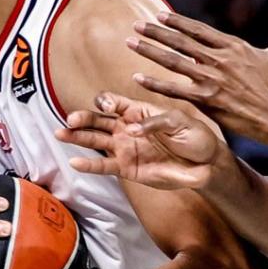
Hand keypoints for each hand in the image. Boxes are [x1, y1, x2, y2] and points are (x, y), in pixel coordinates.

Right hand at [56, 92, 227, 189]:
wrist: (205, 164)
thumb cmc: (195, 137)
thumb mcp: (179, 121)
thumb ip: (155, 122)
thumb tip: (131, 129)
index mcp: (138, 110)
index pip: (115, 102)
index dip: (107, 101)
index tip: (107, 105)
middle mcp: (127, 127)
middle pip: (99, 120)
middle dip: (83, 118)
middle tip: (70, 120)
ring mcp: (125, 147)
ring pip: (96, 141)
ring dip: (78, 138)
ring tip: (61, 134)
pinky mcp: (127, 167)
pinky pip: (105, 166)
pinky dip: (90, 165)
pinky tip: (76, 162)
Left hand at [127, 2, 267, 143]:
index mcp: (234, 46)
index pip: (199, 30)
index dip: (177, 22)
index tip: (159, 16)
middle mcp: (219, 59)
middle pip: (181, 42)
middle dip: (156, 32)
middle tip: (136, 25)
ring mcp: (211, 80)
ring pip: (173, 61)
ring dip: (150, 51)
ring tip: (131, 42)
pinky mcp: (206, 100)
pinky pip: (174, 90)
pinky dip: (155, 83)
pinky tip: (138, 78)